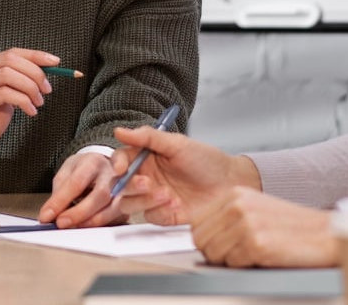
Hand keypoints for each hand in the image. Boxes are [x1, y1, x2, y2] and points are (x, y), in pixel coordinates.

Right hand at [0, 48, 60, 165]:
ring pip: (8, 74)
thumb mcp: (5, 97)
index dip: (35, 55)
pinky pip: (5, 94)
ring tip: (38, 102)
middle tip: (47, 89)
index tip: (55, 62)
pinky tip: (30, 111)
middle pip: (10, 59)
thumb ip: (18, 83)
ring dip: (30, 87)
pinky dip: (23, 101)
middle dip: (35, 72)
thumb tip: (44, 74)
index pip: (12, 52)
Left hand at [38, 150, 129, 227]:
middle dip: (79, 213)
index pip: (77, 182)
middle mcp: (112, 174)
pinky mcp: (128, 203)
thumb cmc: (85, 168)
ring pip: (112, 208)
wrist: (104, 164)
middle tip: (61, 223)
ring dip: (91, 221)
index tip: (47, 215)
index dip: (61, 200)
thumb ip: (58, 191)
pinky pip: (117, 217)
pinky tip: (88, 226)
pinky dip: (101, 225)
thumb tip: (48, 215)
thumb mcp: (67, 171)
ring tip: (74, 227)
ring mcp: (124, 189)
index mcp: (93, 162)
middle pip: (100, 195)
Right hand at [109, 123, 259, 224]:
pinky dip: (159, 211)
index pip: (121, 159)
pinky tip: (175, 204)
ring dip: (144, 199)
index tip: (121, 168)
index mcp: (147, 157)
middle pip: (121, 184)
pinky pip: (149, 216)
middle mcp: (147, 177)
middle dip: (130, 184)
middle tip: (146, 183)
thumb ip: (148, 137)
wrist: (230, 184)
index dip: (117, 163)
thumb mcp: (178, 144)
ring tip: (166, 194)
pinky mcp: (163, 214)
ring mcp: (153, 197)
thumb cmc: (207, 161)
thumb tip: (120, 131)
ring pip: (129, 203)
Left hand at [189, 188, 339, 268]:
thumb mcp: (256, 209)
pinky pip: (232, 264)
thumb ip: (228, 216)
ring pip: (213, 254)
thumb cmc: (293, 227)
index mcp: (235, 194)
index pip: (196, 222)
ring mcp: (246, 223)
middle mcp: (238, 205)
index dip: (206, 238)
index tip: (219, 244)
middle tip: (236, 254)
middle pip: (200, 239)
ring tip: (251, 255)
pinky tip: (262, 258)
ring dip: (229, 261)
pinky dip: (244, 266)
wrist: (327, 234)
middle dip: (214, 252)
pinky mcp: (257, 244)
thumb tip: (202, 235)